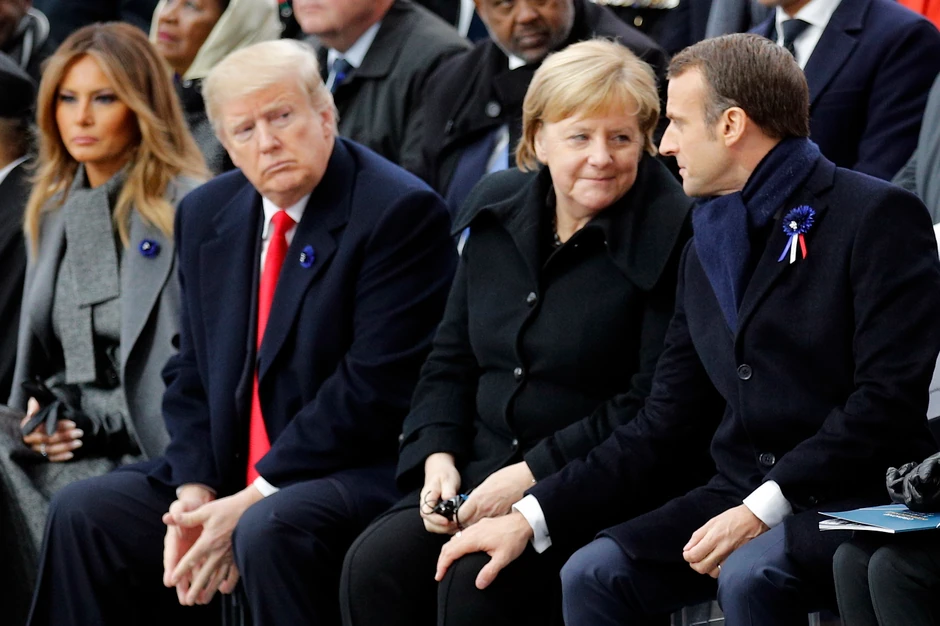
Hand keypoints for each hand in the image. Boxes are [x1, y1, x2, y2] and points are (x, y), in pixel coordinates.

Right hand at [21, 398, 82, 461]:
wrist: (30, 431)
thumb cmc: (38, 418)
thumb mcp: (37, 411)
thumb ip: (35, 406)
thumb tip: (34, 401)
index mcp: (27, 427)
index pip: (44, 427)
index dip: (59, 426)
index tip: (73, 424)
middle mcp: (28, 440)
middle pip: (47, 439)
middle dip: (65, 436)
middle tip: (79, 433)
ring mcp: (33, 450)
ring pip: (49, 450)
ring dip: (65, 446)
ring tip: (79, 443)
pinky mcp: (39, 457)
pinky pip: (49, 458)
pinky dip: (60, 457)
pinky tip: (71, 454)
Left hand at [164, 485, 260, 604]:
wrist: (251, 507)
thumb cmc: (227, 508)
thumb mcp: (206, 510)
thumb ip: (187, 518)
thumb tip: (168, 518)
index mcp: (208, 541)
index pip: (191, 559)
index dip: (181, 570)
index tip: (173, 581)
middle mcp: (218, 551)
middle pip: (205, 574)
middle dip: (196, 589)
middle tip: (188, 601)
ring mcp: (230, 555)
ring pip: (219, 576)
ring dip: (211, 590)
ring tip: (203, 600)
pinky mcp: (239, 554)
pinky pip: (235, 572)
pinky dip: (230, 582)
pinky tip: (224, 590)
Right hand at [420, 452, 461, 533]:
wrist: (440, 470)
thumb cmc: (444, 473)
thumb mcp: (448, 479)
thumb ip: (448, 490)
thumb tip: (449, 500)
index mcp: (427, 497)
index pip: (426, 513)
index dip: (436, 520)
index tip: (447, 521)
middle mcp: (426, 506)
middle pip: (429, 524)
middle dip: (442, 528)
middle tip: (456, 525)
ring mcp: (431, 511)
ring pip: (433, 527)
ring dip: (445, 529)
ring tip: (458, 525)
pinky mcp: (437, 514)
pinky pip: (439, 525)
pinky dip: (447, 528)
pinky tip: (457, 524)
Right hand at [435, 511, 531, 589]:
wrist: (522, 522)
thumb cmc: (514, 539)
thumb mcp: (504, 558)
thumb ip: (490, 571)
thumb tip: (478, 585)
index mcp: (473, 539)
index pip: (451, 552)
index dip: (442, 565)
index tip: (439, 576)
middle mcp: (470, 532)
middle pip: (449, 545)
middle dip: (441, 560)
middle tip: (439, 573)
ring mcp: (474, 528)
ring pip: (453, 539)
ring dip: (447, 552)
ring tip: (446, 564)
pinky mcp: (478, 526)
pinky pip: (460, 535)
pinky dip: (454, 545)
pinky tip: (458, 551)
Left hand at [455, 462, 533, 527]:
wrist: (527, 479)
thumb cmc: (509, 477)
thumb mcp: (486, 483)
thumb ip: (476, 495)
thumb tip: (470, 502)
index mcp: (478, 499)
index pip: (459, 516)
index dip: (456, 519)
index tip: (456, 519)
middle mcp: (485, 510)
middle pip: (467, 525)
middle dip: (463, 527)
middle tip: (463, 526)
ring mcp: (495, 517)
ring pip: (479, 529)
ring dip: (475, 529)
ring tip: (475, 528)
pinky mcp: (504, 520)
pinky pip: (493, 528)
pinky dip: (489, 529)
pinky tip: (490, 528)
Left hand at [682, 505, 768, 577]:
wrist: (756, 519)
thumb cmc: (734, 518)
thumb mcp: (712, 522)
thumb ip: (698, 536)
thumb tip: (687, 549)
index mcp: (714, 537)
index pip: (694, 555)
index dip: (687, 557)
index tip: (688, 554)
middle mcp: (723, 549)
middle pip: (702, 567)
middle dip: (695, 565)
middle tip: (695, 558)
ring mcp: (733, 557)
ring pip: (714, 573)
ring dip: (707, 568)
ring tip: (707, 560)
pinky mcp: (741, 561)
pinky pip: (725, 572)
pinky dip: (719, 569)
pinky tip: (718, 562)